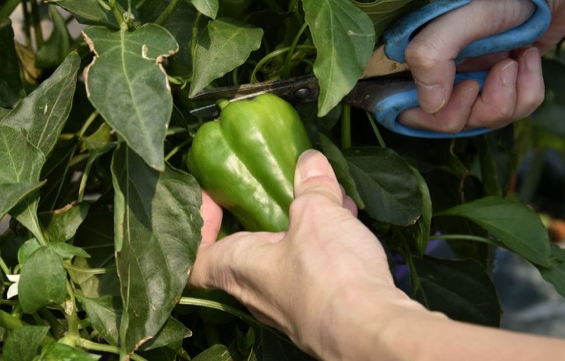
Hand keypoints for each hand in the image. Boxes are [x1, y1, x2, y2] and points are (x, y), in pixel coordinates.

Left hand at [189, 150, 416, 358]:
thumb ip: (311, 186)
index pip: (193, 255)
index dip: (195, 224)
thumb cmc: (326, 273)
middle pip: (244, 251)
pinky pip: (315, 267)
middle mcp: (256, 290)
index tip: (212, 196)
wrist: (370, 331)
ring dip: (301, 225)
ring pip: (285, 257)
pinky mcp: (320, 308)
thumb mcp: (316, 214)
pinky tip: (348, 217)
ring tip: (322, 194)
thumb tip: (309, 161)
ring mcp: (288, 303)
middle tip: (271, 187)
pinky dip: (327, 240)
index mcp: (236, 267)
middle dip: (259, 215)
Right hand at [399, 0, 564, 132]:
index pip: (409, 110)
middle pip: (450, 122)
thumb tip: (430, 105)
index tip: (467, 85)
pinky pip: (514, 111)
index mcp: (424, 59)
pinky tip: (530, 58)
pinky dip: (529, 89)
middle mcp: (444, 75)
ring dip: (510, 95)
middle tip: (502, 69)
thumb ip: (432, 54)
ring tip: (518, 59)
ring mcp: (475, 80)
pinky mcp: (503, 86)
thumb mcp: (464, 15)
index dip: (436, 115)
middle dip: (483, 108)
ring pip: (484, 120)